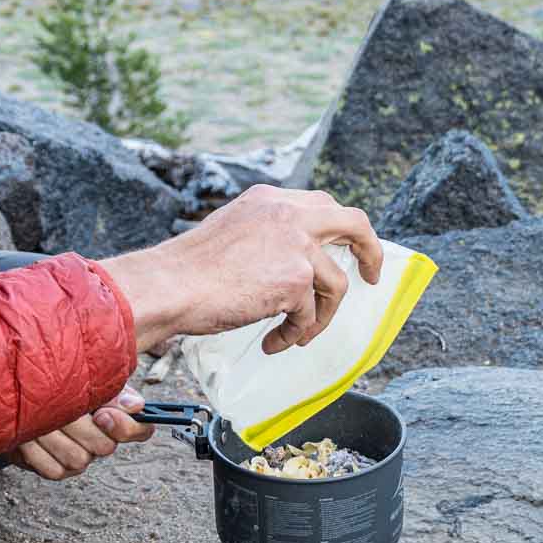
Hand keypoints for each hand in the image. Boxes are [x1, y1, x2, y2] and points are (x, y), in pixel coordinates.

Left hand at [10, 383, 152, 480]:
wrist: (23, 393)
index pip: (141, 429)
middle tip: (61, 408)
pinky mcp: (57, 470)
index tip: (102, 414)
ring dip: (54, 435)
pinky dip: (38, 452)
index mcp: (115, 415)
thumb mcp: (88, 379)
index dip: (125, 426)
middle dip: (80, 426)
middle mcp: (101, 440)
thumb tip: (136, 405)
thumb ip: (113, 391)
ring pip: (78, 459)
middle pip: (105, 446)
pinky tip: (30, 435)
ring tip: (40, 416)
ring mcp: (80, 457)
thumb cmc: (59, 383)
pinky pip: (54, 469)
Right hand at [99, 184, 380, 356]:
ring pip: (335, 283)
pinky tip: (273, 343)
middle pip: (353, 223)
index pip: (321, 205)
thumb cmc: (189, 269)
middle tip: (370, 277)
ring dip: (320, 315)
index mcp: (269, 200)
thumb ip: (265, 236)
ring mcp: (296, 244)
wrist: (172, 285)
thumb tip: (291, 263)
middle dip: (369, 251)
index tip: (345, 250)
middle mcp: (288, 214)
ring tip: (295, 334)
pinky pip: (309, 315)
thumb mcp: (233, 232)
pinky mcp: (296, 278)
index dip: (339, 229)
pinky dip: (295, 333)